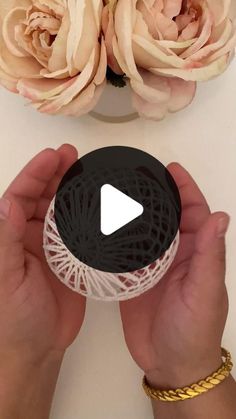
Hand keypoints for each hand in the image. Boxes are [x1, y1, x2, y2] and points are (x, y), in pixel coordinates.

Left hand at [0, 146, 85, 396]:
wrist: (37, 350)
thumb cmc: (13, 319)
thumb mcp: (5, 279)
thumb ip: (6, 240)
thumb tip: (7, 203)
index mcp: (10, 238)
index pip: (19, 197)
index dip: (35, 174)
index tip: (52, 156)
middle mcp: (29, 238)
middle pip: (42, 197)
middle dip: (55, 174)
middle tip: (73, 156)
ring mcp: (52, 248)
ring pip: (61, 210)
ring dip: (72, 190)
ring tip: (87, 171)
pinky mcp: (72, 260)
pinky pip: (80, 231)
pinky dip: (88, 216)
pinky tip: (98, 204)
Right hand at [120, 163, 228, 387]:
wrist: (171, 365)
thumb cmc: (195, 330)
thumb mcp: (205, 292)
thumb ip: (210, 256)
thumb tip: (220, 216)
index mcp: (196, 253)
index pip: (193, 211)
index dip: (185, 189)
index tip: (170, 170)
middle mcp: (174, 255)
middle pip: (165, 216)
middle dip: (154, 194)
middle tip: (134, 175)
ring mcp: (151, 266)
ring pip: (143, 231)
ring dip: (133, 212)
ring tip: (115, 193)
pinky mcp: (131, 279)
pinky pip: (123, 253)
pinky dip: (115, 239)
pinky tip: (103, 226)